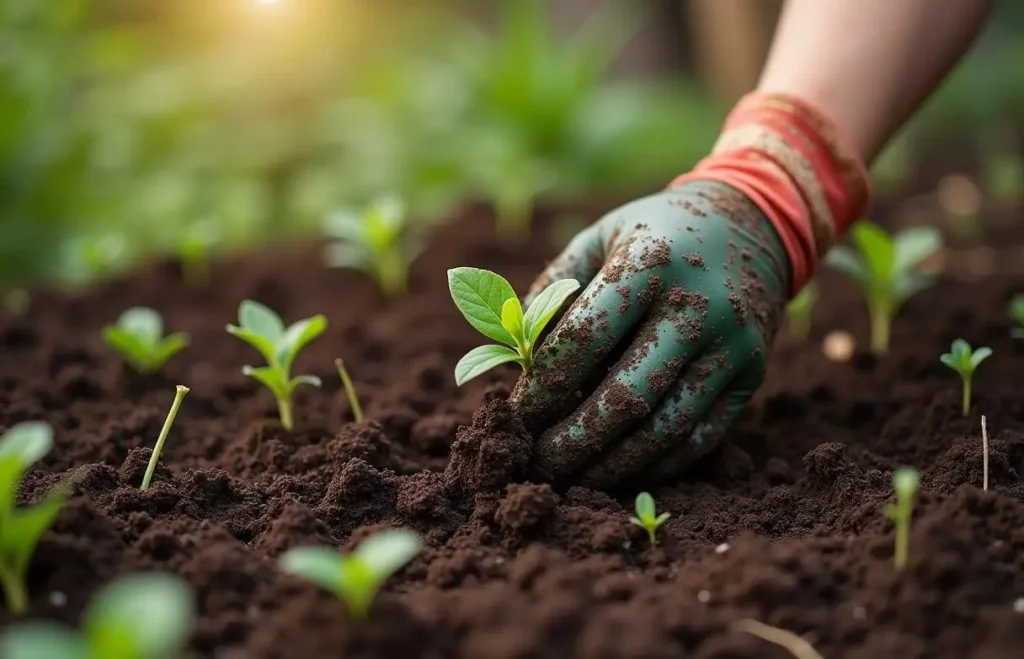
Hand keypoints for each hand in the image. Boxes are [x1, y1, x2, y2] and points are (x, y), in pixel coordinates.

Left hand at [510, 180, 790, 488]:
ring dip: (613, 465)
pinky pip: (700, 437)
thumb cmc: (656, 234)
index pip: (583, 339)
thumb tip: (514, 360)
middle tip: (536, 465)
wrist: (755, 224)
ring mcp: (730, 346)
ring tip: (572, 479)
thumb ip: (554, 288)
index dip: (542, 387)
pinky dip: (656, 466)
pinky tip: (619, 471)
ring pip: (665, 428)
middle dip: (573, 441)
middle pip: (626, 396)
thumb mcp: (601, 236)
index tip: (514, 418)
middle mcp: (696, 306)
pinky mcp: (751, 376)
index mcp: (649, 263)